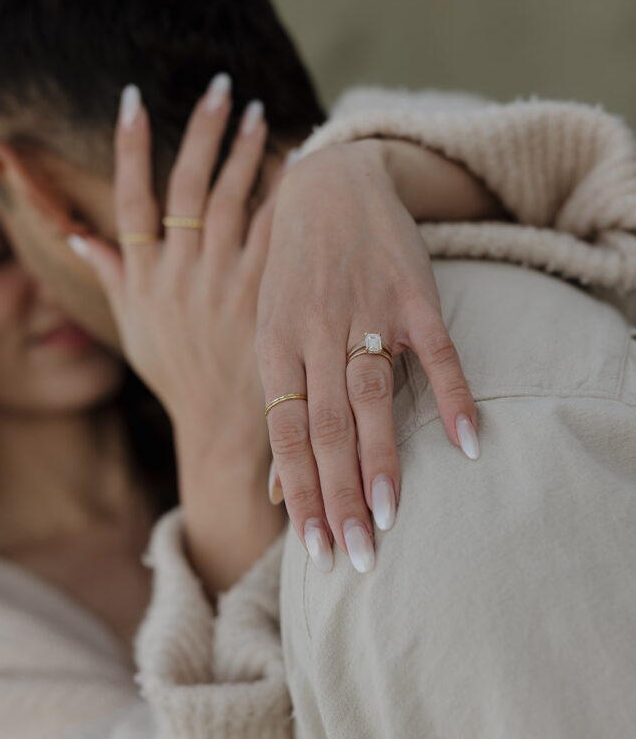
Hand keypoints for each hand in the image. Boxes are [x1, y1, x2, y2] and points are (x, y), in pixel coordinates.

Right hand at [69, 75, 285, 595]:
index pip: (130, 198)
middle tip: (218, 87)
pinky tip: (295, 165)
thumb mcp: (136, 330)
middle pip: (186, 187)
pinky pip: (273, 234)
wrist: (223, 431)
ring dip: (242, 153)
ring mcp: (223, 284)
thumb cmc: (179, 379)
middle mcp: (179, 274)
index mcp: (143, 277)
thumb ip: (113, 278)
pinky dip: (281, 197)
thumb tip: (80, 238)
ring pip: (230, 201)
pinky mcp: (265, 297)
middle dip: (200, 133)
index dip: (129, 146)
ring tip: (254, 114)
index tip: (132, 99)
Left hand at [257, 139, 478, 574]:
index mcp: (275, 347)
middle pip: (325, 426)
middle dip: (338, 495)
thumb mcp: (271, 334)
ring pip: (372, 395)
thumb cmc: (294, 273)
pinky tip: (467, 441)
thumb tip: (276, 492)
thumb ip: (277, 410)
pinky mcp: (413, 293)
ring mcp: (366, 311)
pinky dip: (452, 394)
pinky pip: (436, 350)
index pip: (285, 434)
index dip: (300, 493)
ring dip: (382, 458)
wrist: (328, 183)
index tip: (313, 548)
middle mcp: (316, 333)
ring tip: (390, 517)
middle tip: (354, 555)